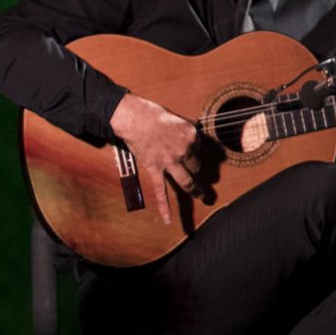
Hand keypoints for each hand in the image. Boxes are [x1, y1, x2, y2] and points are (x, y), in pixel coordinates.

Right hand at [109, 92, 201, 222]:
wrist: (133, 118)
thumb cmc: (152, 114)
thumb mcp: (175, 116)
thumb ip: (186, 125)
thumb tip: (194, 126)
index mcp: (191, 136)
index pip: (199, 146)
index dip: (192, 146)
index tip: (186, 145)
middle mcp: (184, 151)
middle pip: (196, 165)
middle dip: (193, 165)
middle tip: (190, 166)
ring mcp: (170, 163)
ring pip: (187, 181)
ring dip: (196, 190)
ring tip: (202, 196)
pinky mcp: (155, 170)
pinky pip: (161, 192)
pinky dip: (165, 208)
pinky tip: (169, 220)